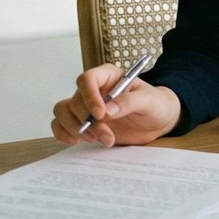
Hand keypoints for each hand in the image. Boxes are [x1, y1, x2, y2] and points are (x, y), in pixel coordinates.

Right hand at [51, 63, 181, 147]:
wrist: (157, 122)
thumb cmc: (155, 105)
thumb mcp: (150, 101)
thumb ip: (130, 102)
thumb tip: (109, 110)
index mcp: (108, 76)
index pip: (87, 79)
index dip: (89, 96)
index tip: (100, 114)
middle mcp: (93, 90)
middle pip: (76, 101)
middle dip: (89, 121)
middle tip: (107, 135)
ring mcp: (86, 106)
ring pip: (63, 111)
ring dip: (75, 128)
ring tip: (95, 139)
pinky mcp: (83, 123)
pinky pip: (61, 125)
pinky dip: (63, 133)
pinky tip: (76, 141)